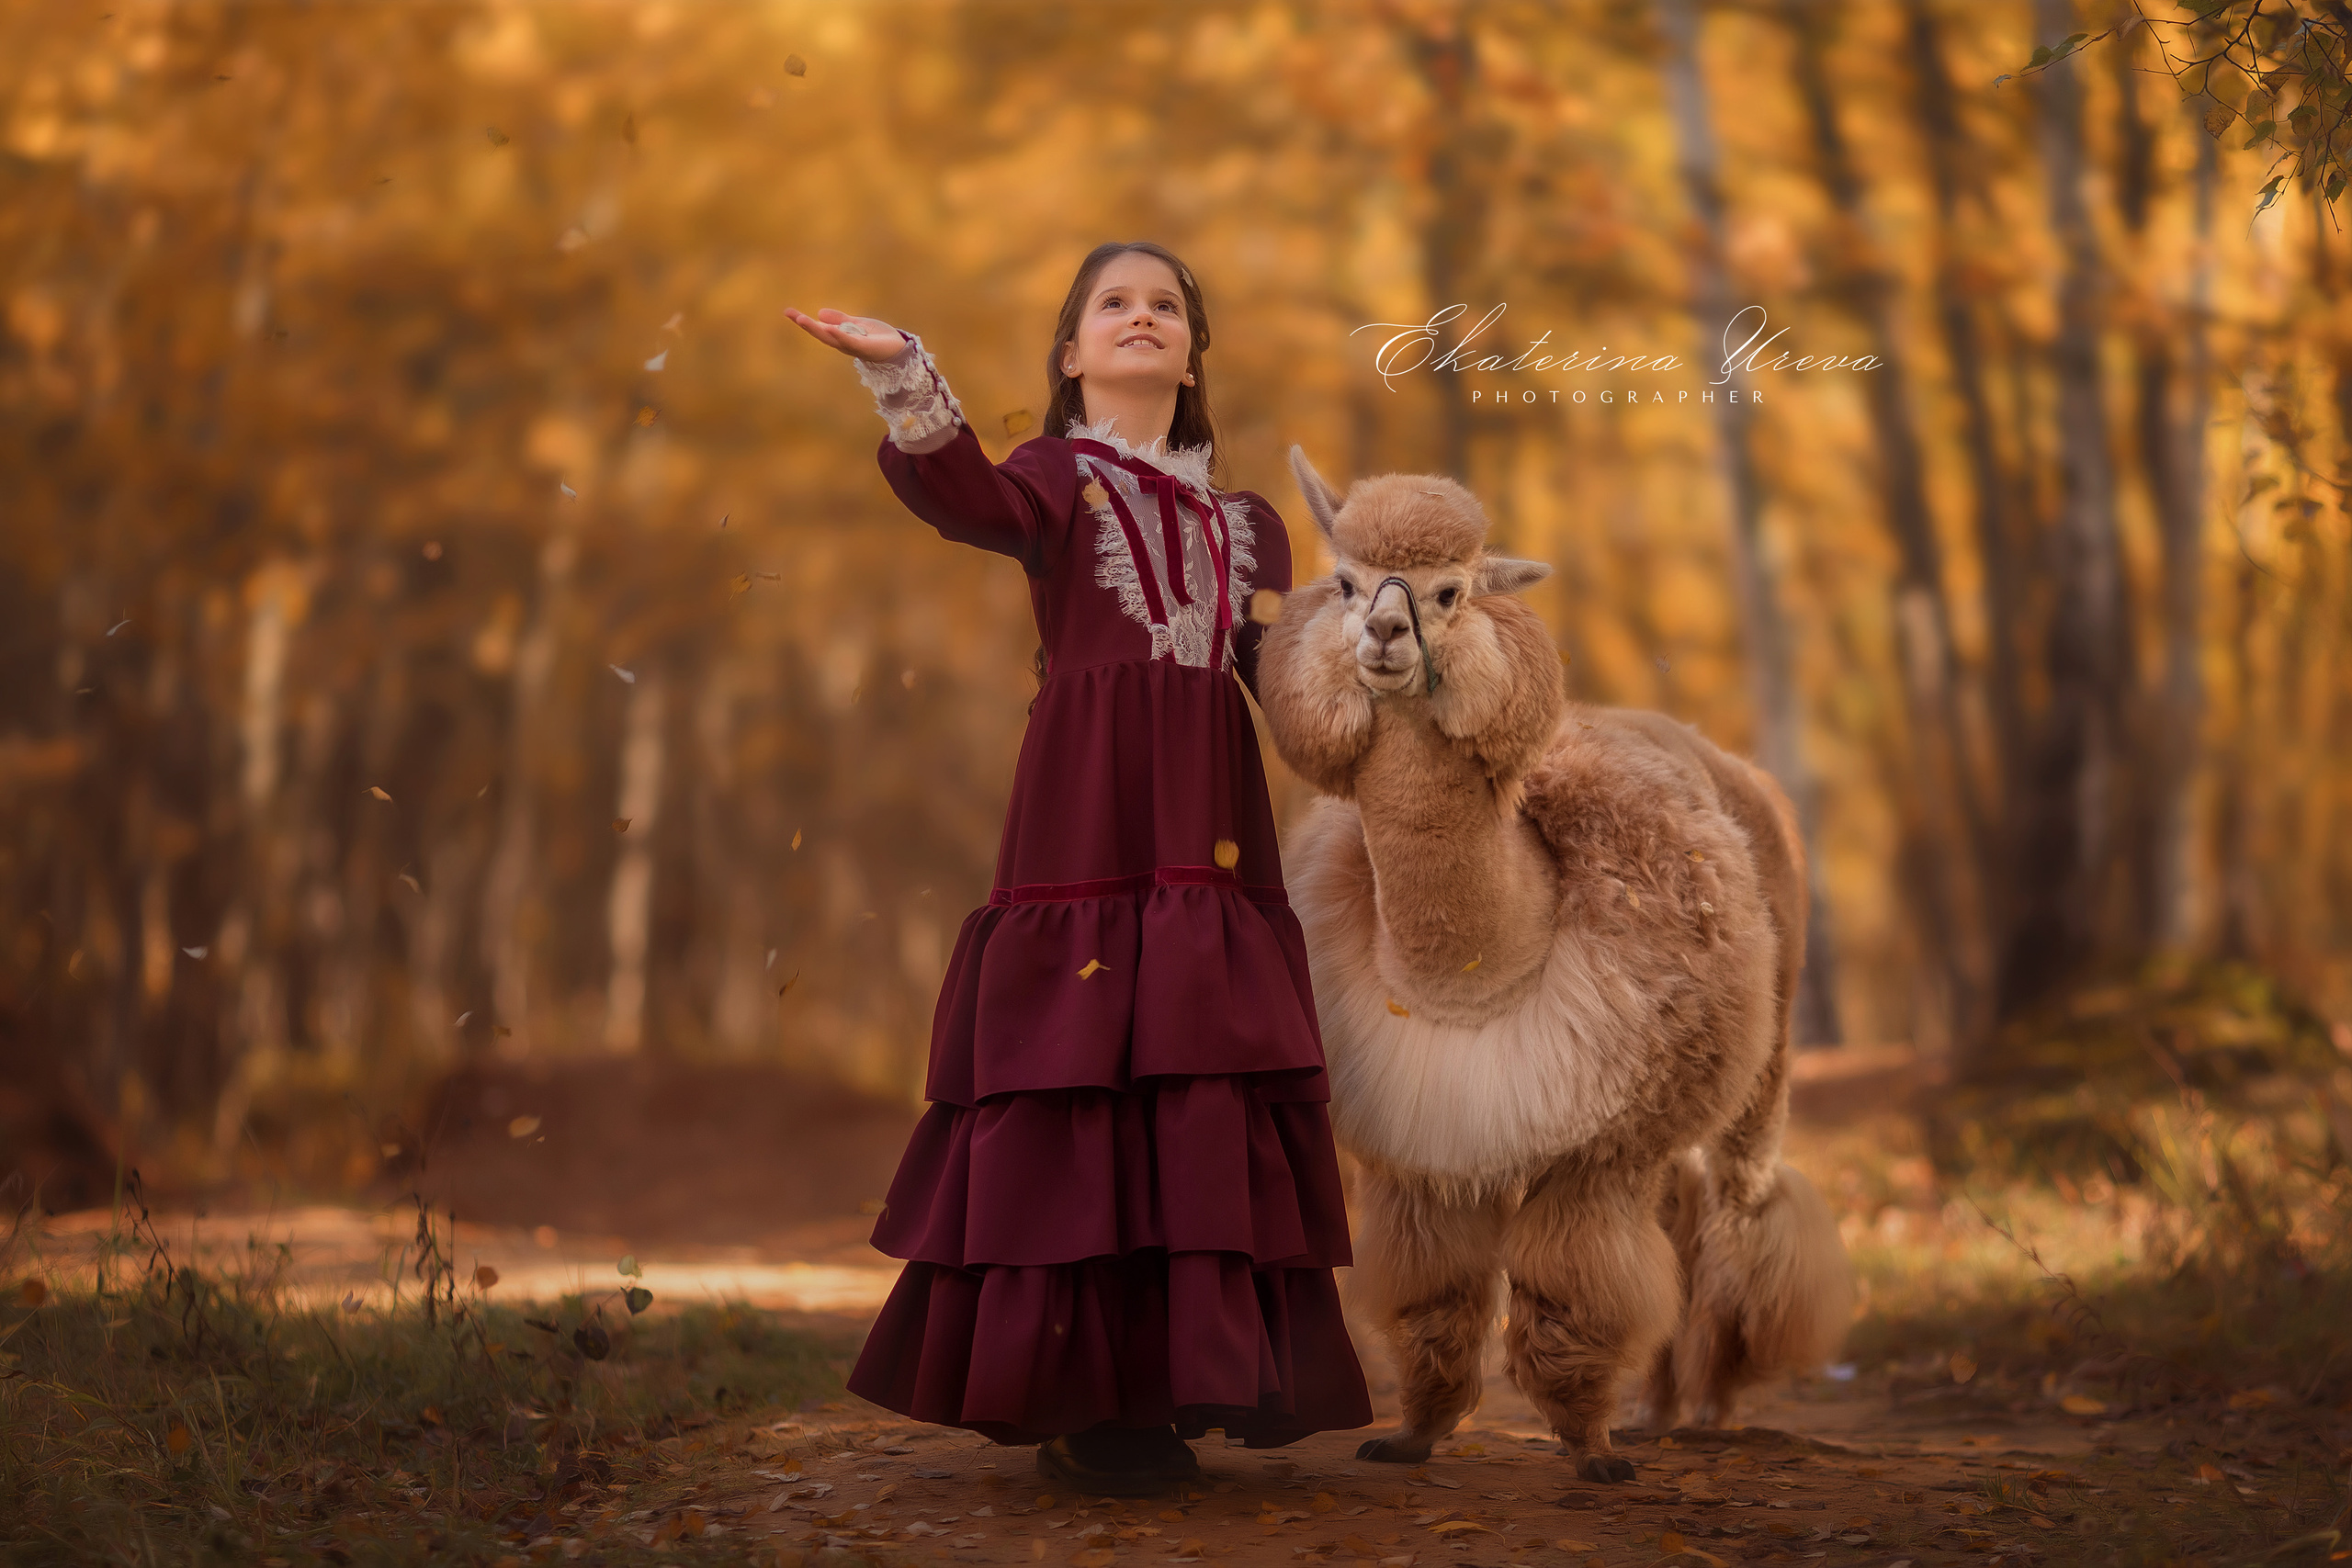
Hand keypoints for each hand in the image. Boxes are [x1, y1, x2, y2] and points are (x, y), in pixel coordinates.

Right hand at [786, 306, 908, 361]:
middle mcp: (844, 344)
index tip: (787, 312)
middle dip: (806, 325)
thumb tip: (819, 312)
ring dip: (817, 329)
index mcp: (841, 337)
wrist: (899, 349)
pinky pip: (850, 341)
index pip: (819, 328)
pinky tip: (829, 329)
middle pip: (821, 334)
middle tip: (791, 314)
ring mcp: (854, 347)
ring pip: (832, 338)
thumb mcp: (857, 324)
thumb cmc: (879, 338)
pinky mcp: (866, 348)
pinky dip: (840, 335)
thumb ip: (840, 320)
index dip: (804, 321)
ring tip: (803, 319)